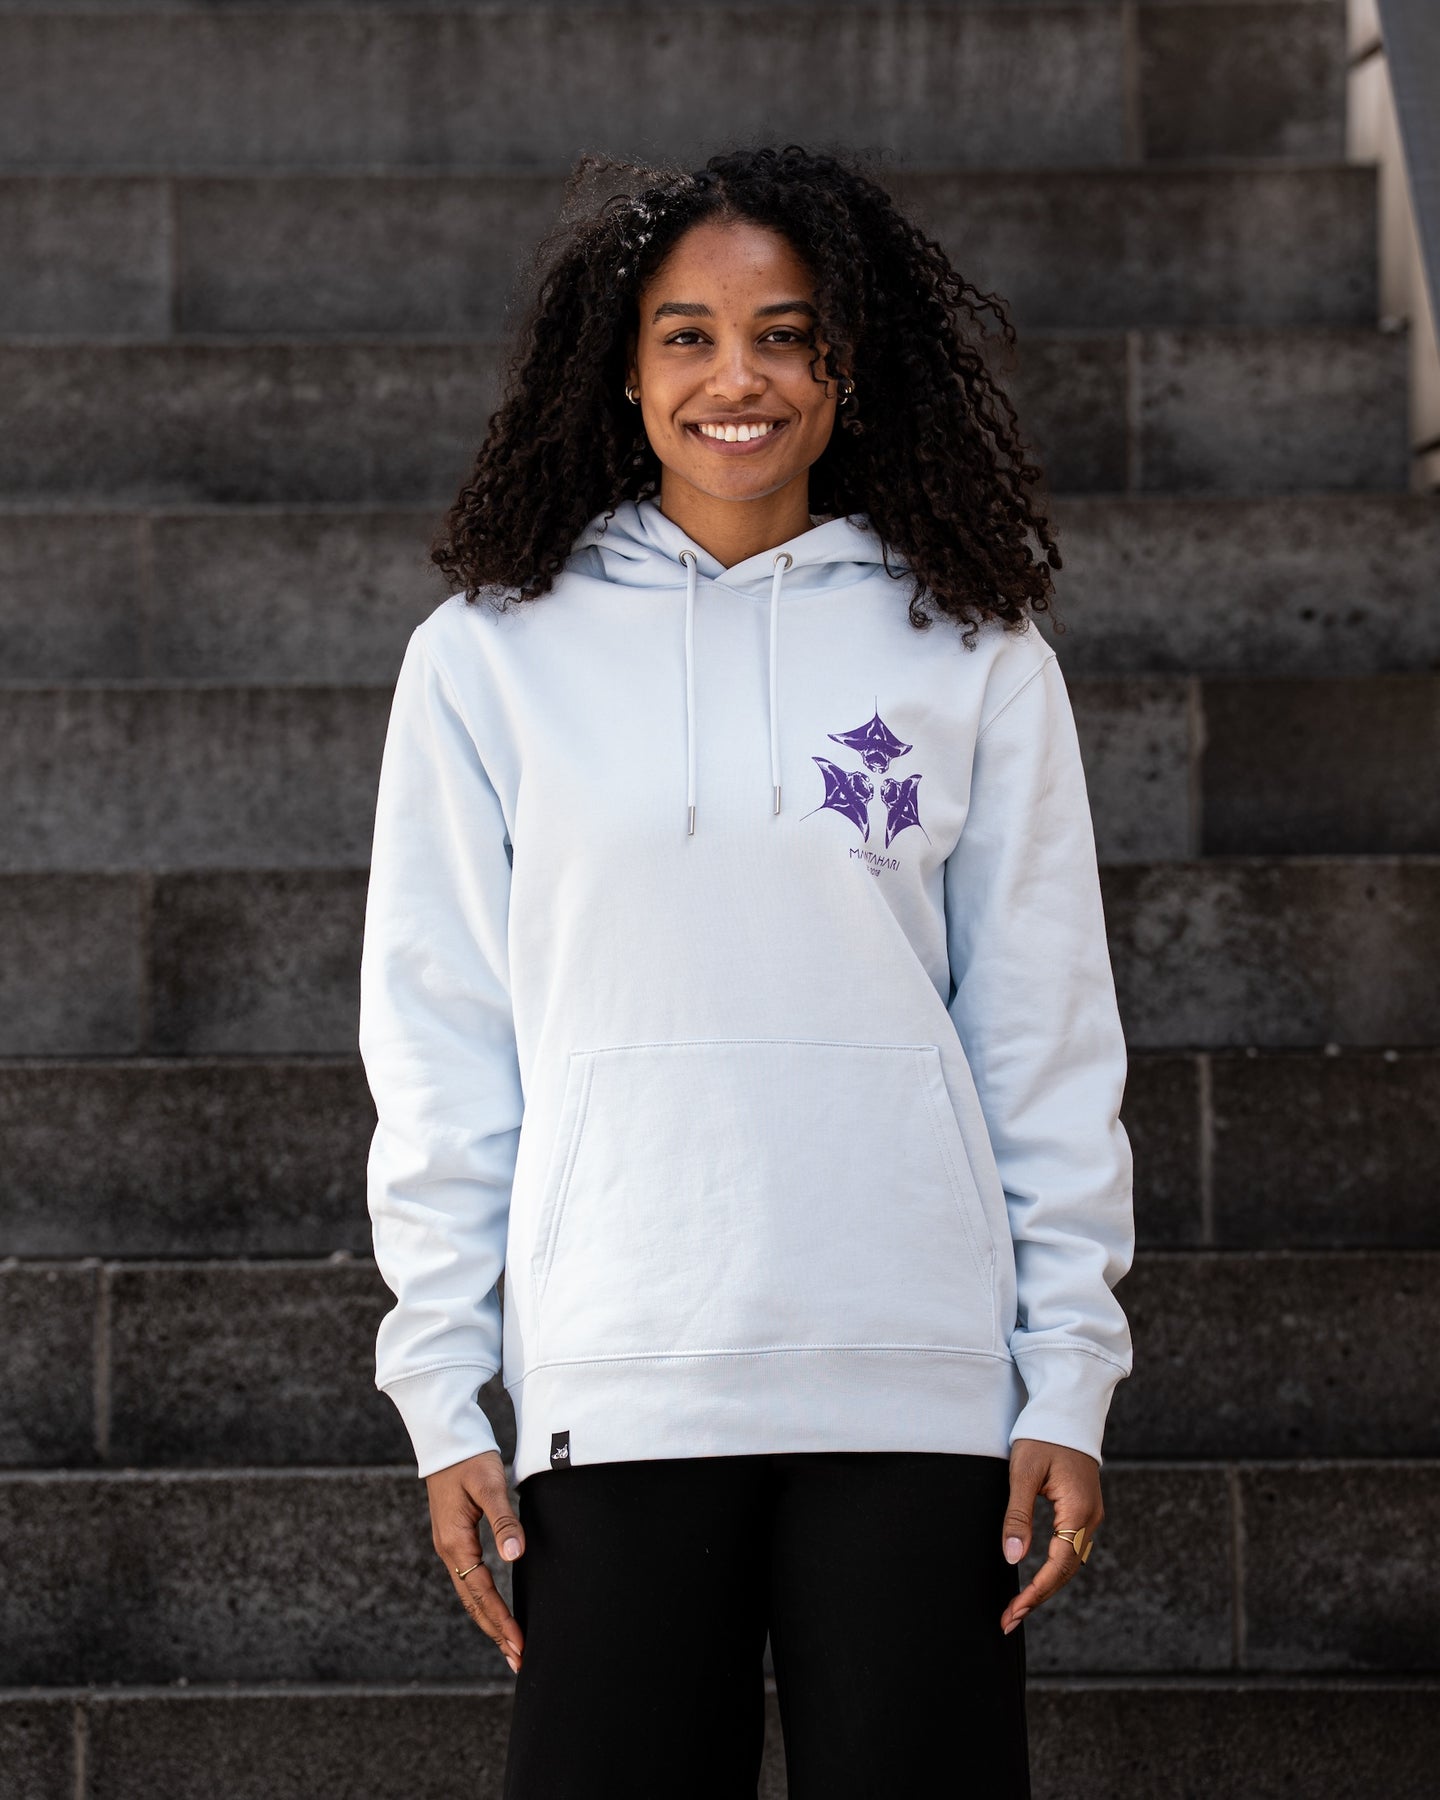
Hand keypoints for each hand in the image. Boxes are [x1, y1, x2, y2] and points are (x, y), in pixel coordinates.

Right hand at [425, 1449, 526, 1671]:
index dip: (501, 1620)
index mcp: (454, 1542)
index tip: (520, 1644)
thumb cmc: (469, 1460)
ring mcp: (449, 1546)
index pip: (481, 1592)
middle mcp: (448, 1550)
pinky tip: (495, 1611)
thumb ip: (504, 1521)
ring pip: (469, 1594)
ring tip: (509, 1646)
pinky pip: (469, 1580)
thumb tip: (515, 1556)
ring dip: (489, 1621)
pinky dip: (483, 1601)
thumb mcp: (490, 1486)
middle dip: (495, 1632)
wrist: (446, 1440)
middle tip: (518, 1660)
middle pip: (472, 1602)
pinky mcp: (455, 1539)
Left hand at [998, 1437, 1102, 1634]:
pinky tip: (1036, 1580)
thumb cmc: (1041, 1436)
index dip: (1035, 1593)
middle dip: (1039, 1597)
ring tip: (1018, 1608)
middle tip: (1009, 1620)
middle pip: (1067, 1570)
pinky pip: (1072, 1548)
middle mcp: (1091, 1517)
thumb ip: (1018, 1516)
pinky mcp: (1085, 1509)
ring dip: (1046, 1586)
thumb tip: (1014, 1559)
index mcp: (1078, 1510)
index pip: (1058, 1565)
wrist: (1067, 1409)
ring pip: (1071, 1562)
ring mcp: (1091, 1514)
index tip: (1012, 1613)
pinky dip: (1054, 1568)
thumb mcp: (1022, 1473)